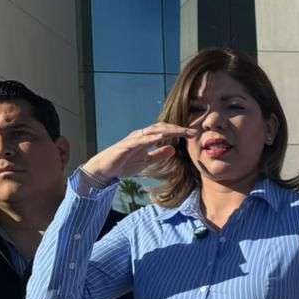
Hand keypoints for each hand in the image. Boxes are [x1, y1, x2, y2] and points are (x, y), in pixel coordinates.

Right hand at [81, 122, 195, 182]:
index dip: (179, 131)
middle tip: (192, 131)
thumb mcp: (146, 161)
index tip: (193, 134)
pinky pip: (140, 140)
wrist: (105, 170)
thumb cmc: (124, 164)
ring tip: (182, 131)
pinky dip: (151, 138)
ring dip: (168, 130)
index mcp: (146, 139)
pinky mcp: (126, 146)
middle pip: (162, 128)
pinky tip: (162, 137)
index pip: (165, 132)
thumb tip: (173, 149)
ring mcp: (133, 139)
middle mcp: (140, 135)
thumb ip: (158, 155)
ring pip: (153, 131)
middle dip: (177, 129)